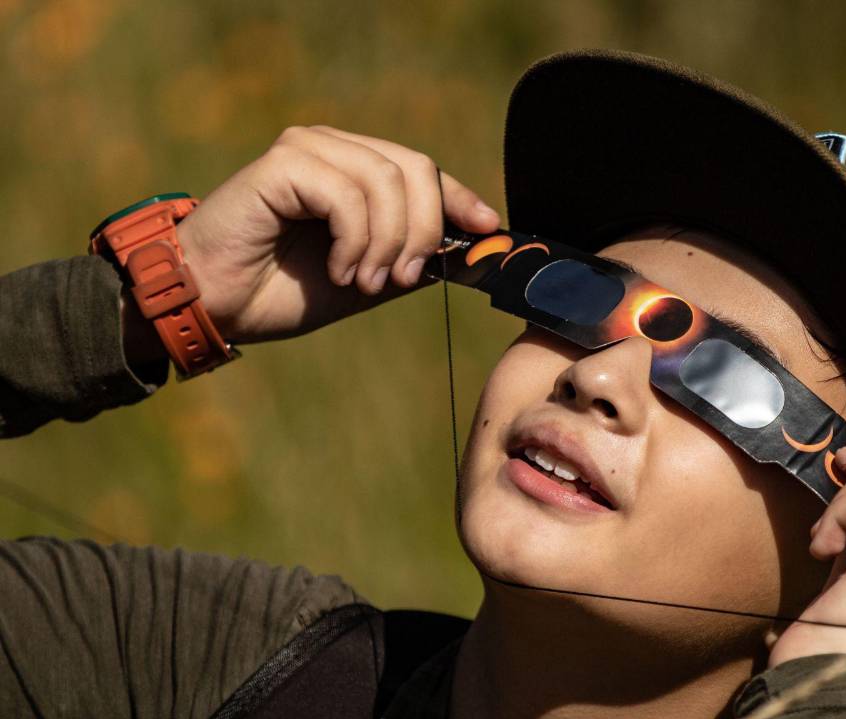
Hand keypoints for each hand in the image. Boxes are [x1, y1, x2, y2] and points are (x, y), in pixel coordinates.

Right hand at [155, 125, 498, 344]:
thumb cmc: (283, 291)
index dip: (461, 199)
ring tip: (362, 280)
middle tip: (401, 278)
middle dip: (422, 230)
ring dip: (386, 242)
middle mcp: (333, 148)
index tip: (490, 230)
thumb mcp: (366, 277)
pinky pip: (347, 193)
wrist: (216, 304)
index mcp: (355, 170)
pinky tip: (338, 269)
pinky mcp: (283, 163)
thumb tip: (469, 248)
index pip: (423, 171)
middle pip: (415, 169)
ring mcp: (308, 150)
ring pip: (387, 180)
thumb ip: (411, 258)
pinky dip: (354, 239)